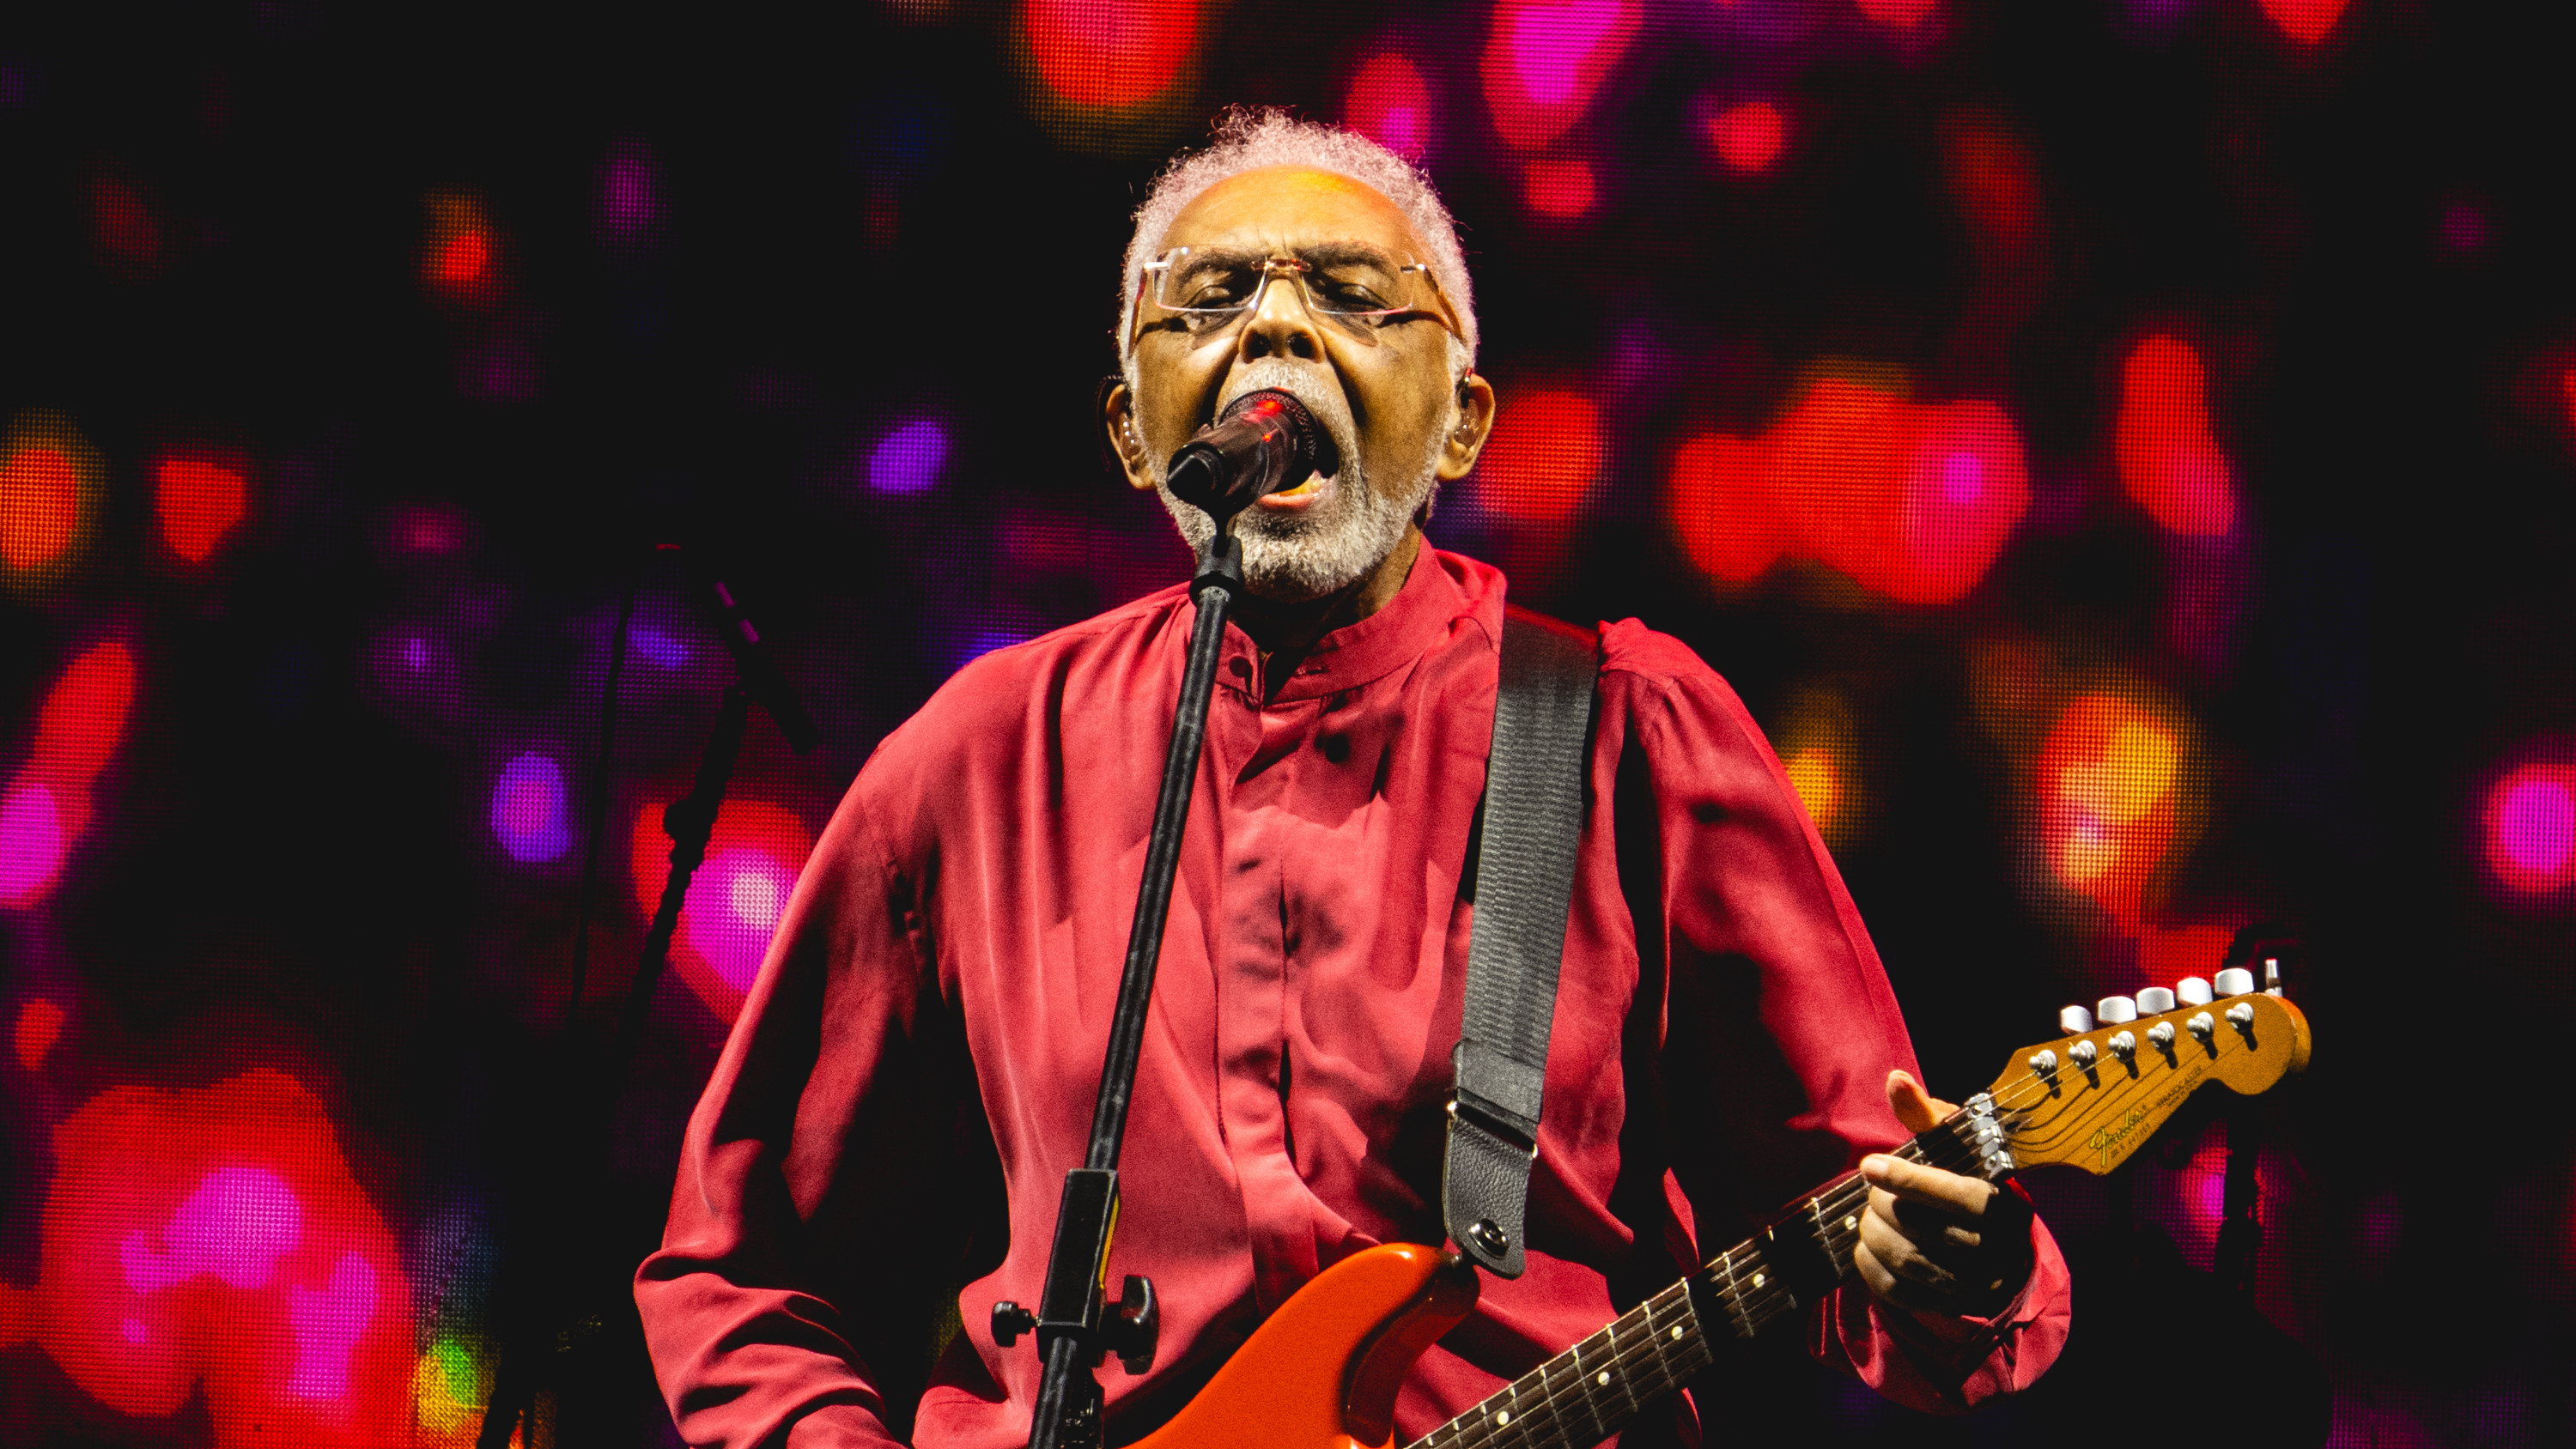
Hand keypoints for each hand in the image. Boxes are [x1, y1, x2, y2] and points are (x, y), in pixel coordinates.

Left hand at [1851, 1070, 2034, 1318]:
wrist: (1992, 1244)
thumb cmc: (1965, 1179)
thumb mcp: (1955, 1144)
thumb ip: (1924, 1115)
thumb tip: (1895, 1079)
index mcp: (2004, 1205)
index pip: (1958, 1196)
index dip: (1909, 1180)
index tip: (1869, 1165)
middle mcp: (1997, 1249)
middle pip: (1925, 1229)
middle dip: (1883, 1204)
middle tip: (1870, 1191)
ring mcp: (1974, 1282)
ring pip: (1909, 1261)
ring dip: (1873, 1234)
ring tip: (1865, 1216)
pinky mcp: (1950, 1304)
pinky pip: (1899, 1292)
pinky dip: (1871, 1267)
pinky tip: (1865, 1246)